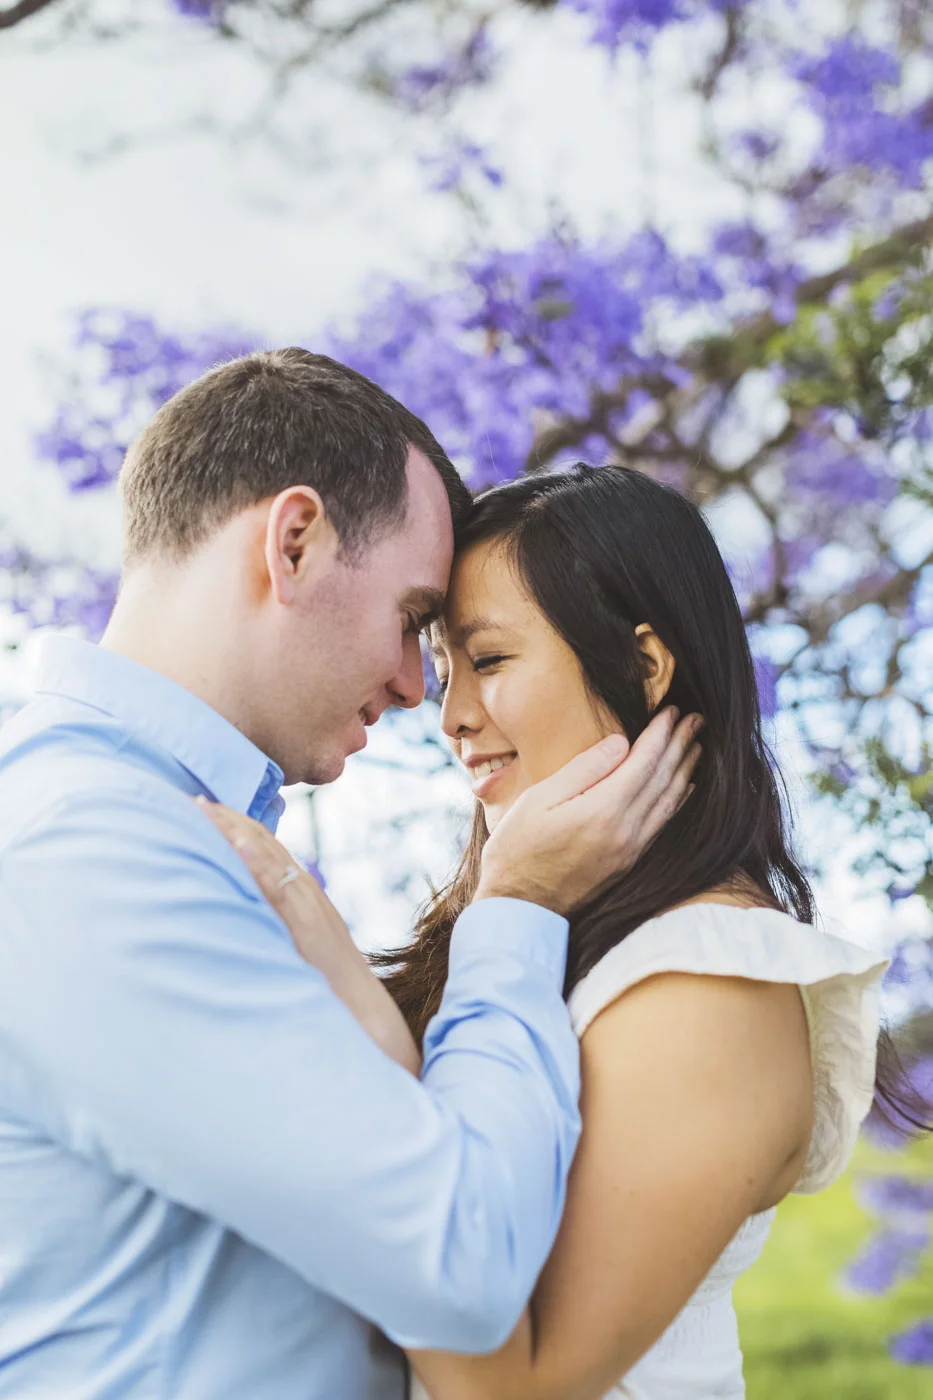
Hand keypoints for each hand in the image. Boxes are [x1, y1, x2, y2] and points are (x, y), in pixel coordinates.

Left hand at [194, 799, 420, 1073]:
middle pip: (266, 848)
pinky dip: (260, 864)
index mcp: (305, 903)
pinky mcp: (310, 932)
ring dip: (237, 832)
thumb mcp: (300, 957)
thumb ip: (278, 934)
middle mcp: (309, 900)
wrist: (371, 1024)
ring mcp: (311, 914)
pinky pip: (281, 892)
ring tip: (205, 809)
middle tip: (192, 799)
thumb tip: (245, 926)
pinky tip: (236, 844)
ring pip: (271, 861)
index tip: (206, 810)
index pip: (269, 854)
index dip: (237, 830)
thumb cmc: (332, 998)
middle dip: (229, 823)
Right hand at [475, 707, 701, 916]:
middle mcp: (626, 832)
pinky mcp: (628, 863)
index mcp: (604, 811)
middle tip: (696, 720)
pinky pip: (662, 824)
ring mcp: (630, 850)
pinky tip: (685, 788)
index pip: (644, 763)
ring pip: (669, 803)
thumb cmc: (518, 849)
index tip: (673, 711)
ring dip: (685, 771)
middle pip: (663, 781)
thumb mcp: (539, 799)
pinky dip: (677, 801)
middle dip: (681, 746)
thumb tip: (621, 743)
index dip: (661, 735)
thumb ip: (584, 769)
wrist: (518, 908)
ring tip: (697, 746)